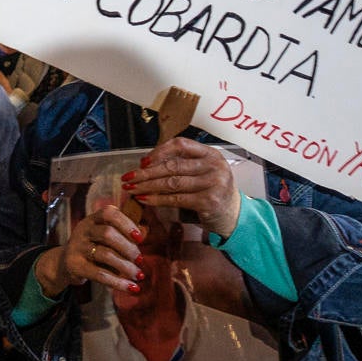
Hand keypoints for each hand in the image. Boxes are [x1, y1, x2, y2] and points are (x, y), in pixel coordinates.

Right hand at [35, 202, 145, 295]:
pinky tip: (132, 287)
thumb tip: (145, 231)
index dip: (126, 224)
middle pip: (107, 234)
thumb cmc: (93, 248)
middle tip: (140, 260)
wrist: (65, 264)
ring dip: (126, 266)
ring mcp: (77, 248)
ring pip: (105, 255)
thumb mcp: (105, 237)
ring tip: (138, 275)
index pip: (109, 214)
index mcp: (92, 220)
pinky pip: (100, 274)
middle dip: (128, 248)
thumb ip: (124, 233)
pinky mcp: (75, 266)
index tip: (140, 238)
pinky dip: (119, 282)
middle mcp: (83, 231)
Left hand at [121, 137, 240, 238]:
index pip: (181, 144)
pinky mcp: (208, 201)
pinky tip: (144, 199)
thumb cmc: (212, 191)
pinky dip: (156, 199)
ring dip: (147, 186)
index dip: (159, 151)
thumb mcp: (202, 172)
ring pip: (171, 183)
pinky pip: (176, 199)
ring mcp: (213, 183)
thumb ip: (182, 165)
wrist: (233, 215)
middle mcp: (214, 166)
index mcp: (211, 153)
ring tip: (131, 189)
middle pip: (172, 165)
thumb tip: (145, 164)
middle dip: (146, 172)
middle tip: (128, 177)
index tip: (143, 161)